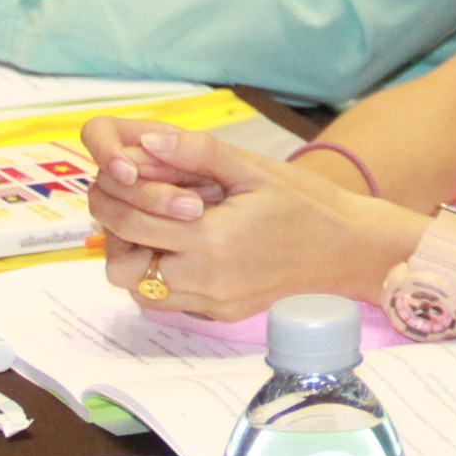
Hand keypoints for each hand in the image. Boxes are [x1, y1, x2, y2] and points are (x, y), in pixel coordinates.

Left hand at [80, 121, 414, 318]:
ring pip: (139, 291)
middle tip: (119, 203)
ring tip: (149, 225)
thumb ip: (195, 151)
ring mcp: (213, 303)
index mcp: (211, 240)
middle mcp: (207, 280)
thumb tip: (146, 141)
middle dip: (112, 232)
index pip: (130, 224)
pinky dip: (158, 276)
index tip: (107, 178)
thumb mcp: (252, 167)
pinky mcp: (221, 314)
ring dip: (134, 258)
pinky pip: (169, 301)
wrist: (348, 249)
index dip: (109, 198)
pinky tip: (175, 247)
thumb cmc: (305, 203)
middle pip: (123, 266)